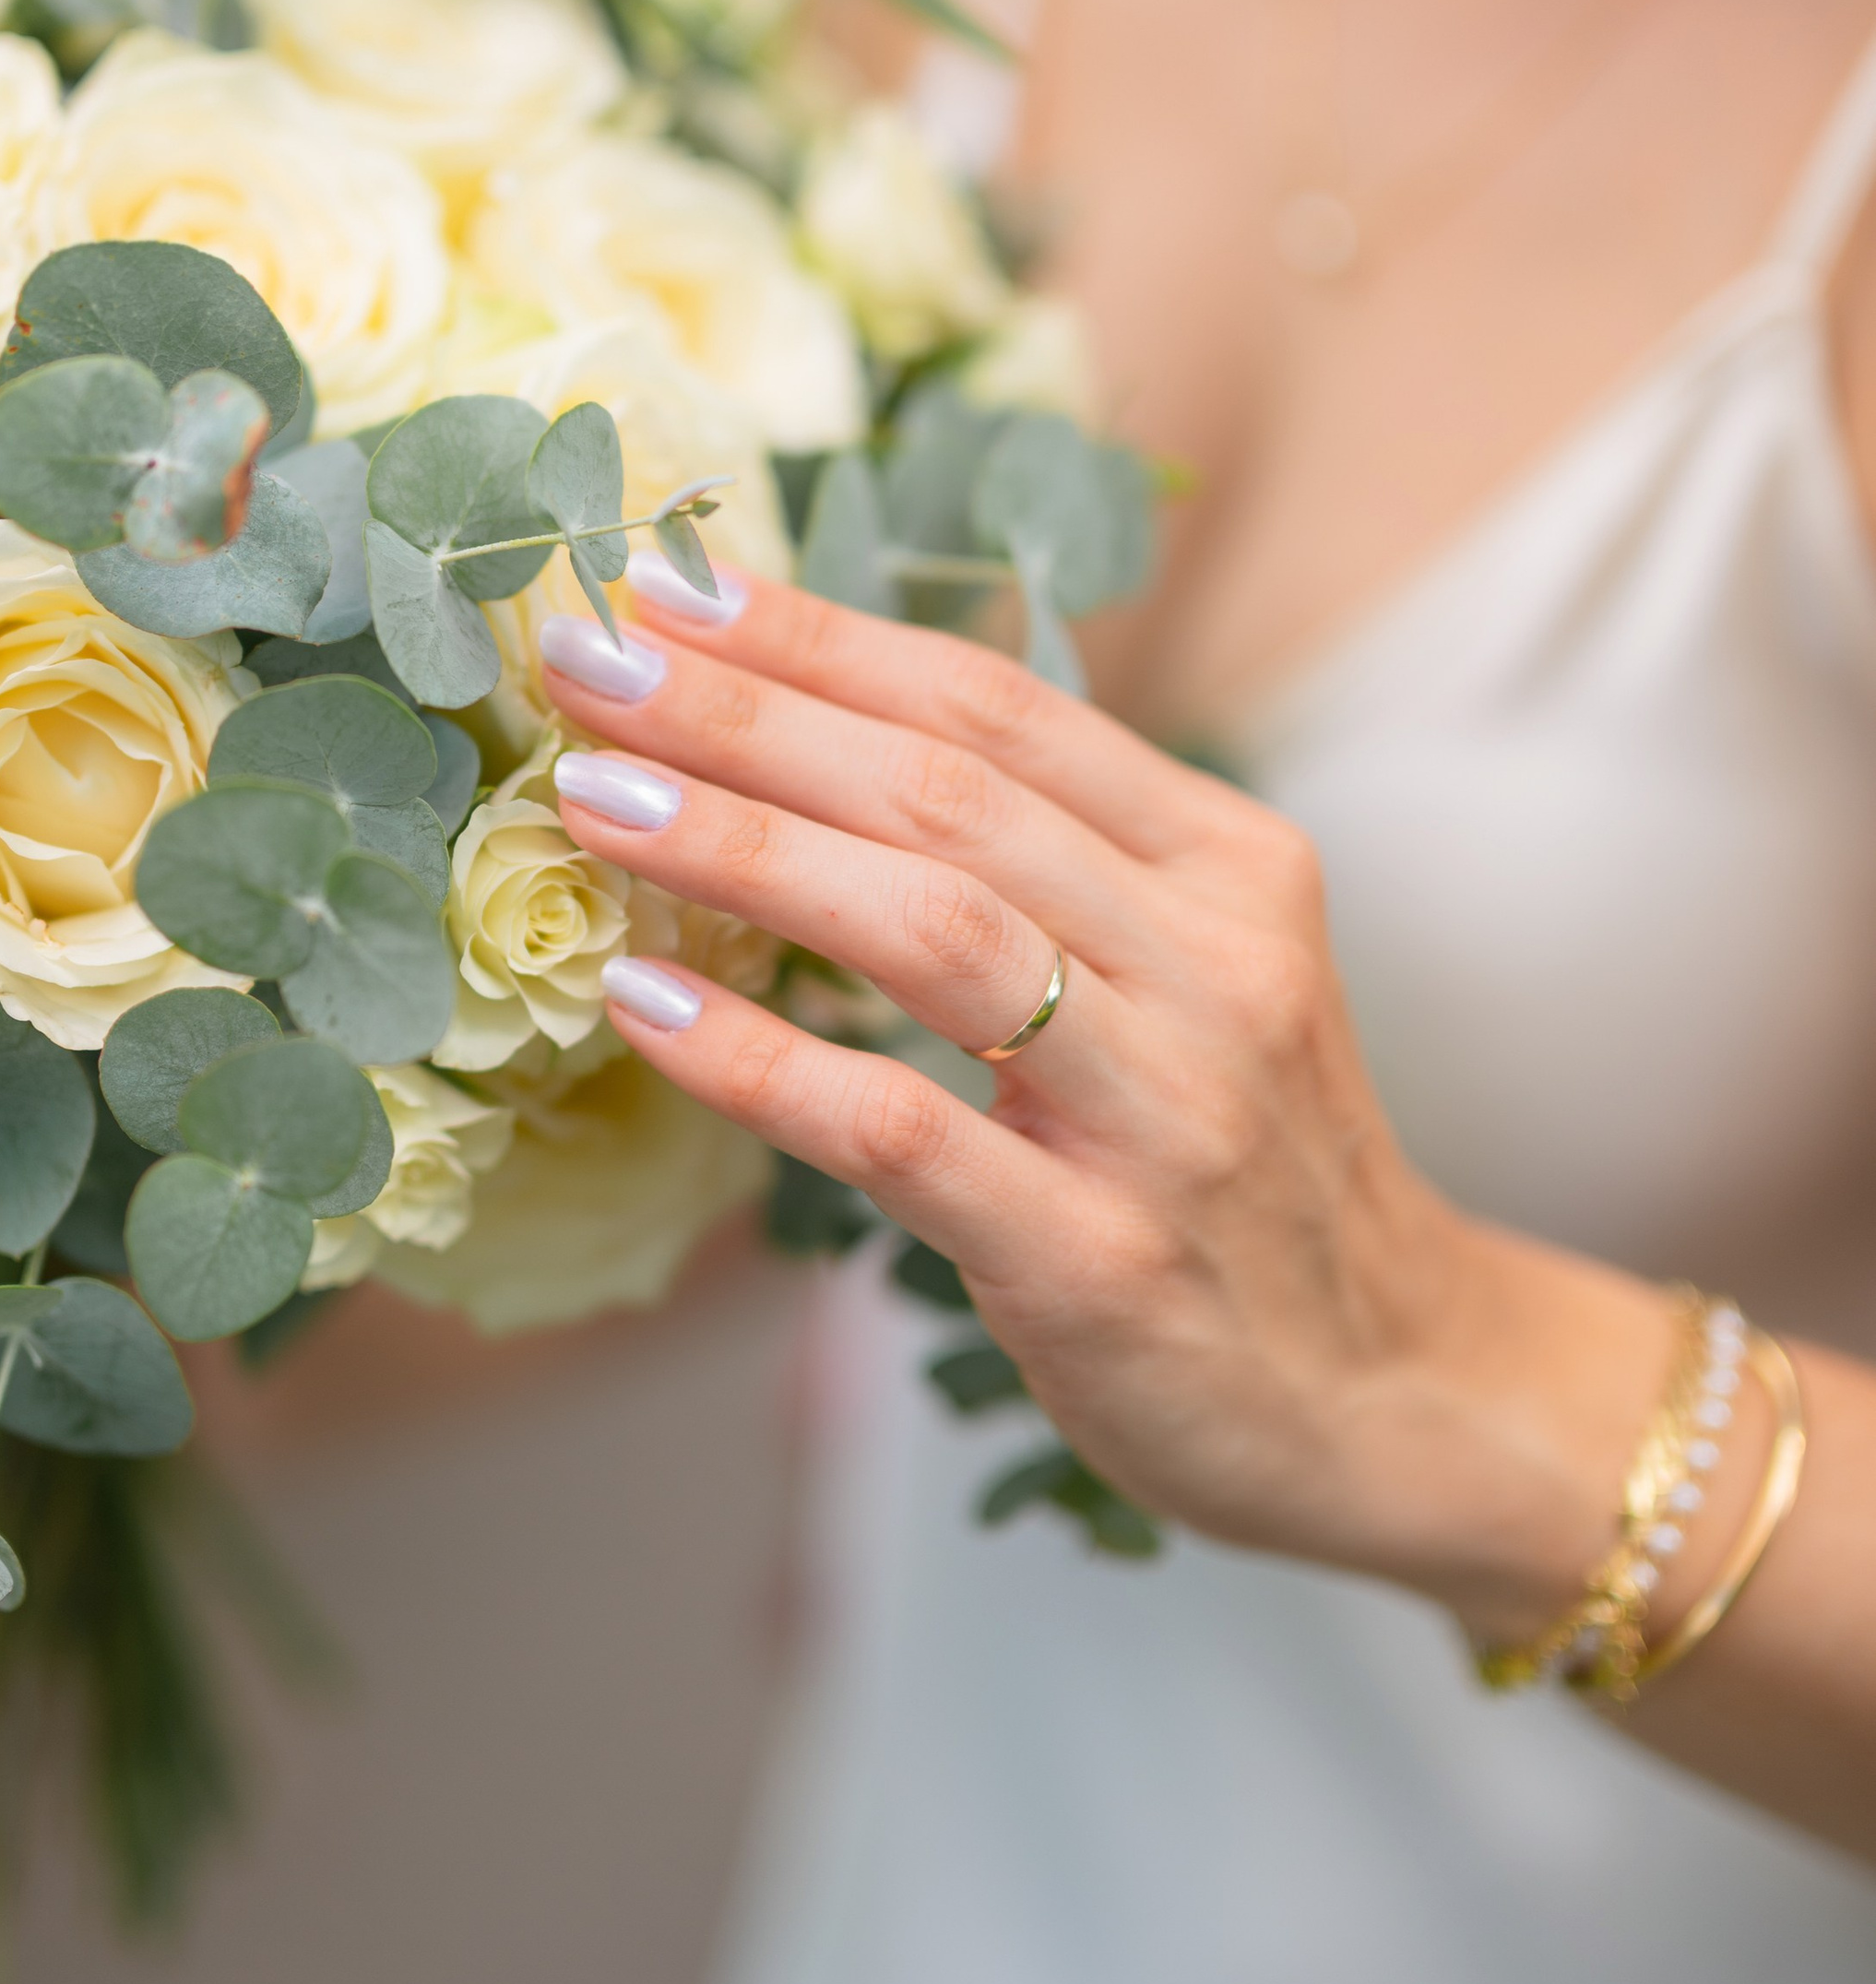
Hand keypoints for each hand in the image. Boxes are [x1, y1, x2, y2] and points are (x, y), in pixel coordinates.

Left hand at [542, 564, 1668, 1641]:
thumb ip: (1051, 869)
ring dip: (742, 850)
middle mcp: (1214, 965)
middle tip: (587, 660)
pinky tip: (642, 1007)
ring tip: (590, 801)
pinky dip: (760, 1061)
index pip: (998, 708)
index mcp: (1231, 866)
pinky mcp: (1101, 1260)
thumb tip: (816, 743)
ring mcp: (1167, 1115)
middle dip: (748, 713)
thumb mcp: (1194, 980)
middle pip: (950, 794)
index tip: (666, 583)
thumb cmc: (1246, 1176)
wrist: (1397, 1400)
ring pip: (933, 932)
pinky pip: (902, 1131)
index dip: (820, 638)